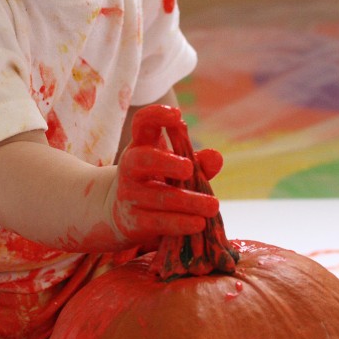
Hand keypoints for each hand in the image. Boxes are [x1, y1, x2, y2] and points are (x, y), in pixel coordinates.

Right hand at [107, 105, 221, 244]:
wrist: (123, 215)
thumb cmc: (157, 183)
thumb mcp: (175, 168)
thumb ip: (198, 162)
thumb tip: (215, 157)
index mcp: (141, 145)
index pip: (142, 123)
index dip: (156, 115)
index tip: (177, 115)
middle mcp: (130, 168)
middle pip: (142, 159)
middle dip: (165, 162)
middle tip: (189, 168)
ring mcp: (130, 195)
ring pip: (159, 196)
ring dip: (188, 201)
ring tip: (213, 206)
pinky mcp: (134, 221)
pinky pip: (158, 222)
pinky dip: (180, 223)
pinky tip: (199, 224)